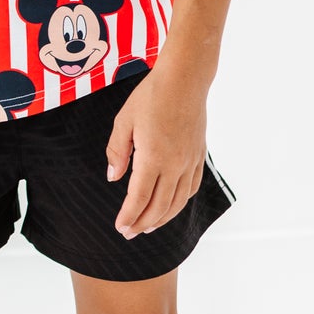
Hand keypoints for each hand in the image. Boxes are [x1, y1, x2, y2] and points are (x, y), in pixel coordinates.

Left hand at [105, 66, 207, 236]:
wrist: (184, 80)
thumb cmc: (151, 96)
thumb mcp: (124, 121)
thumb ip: (117, 151)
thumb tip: (113, 177)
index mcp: (153, 157)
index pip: (139, 197)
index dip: (129, 216)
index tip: (120, 228)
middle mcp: (175, 164)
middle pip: (159, 206)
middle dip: (142, 223)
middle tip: (129, 233)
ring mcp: (190, 162)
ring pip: (178, 201)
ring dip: (162, 218)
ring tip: (148, 227)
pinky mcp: (199, 156)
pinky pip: (191, 188)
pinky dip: (180, 203)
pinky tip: (171, 207)